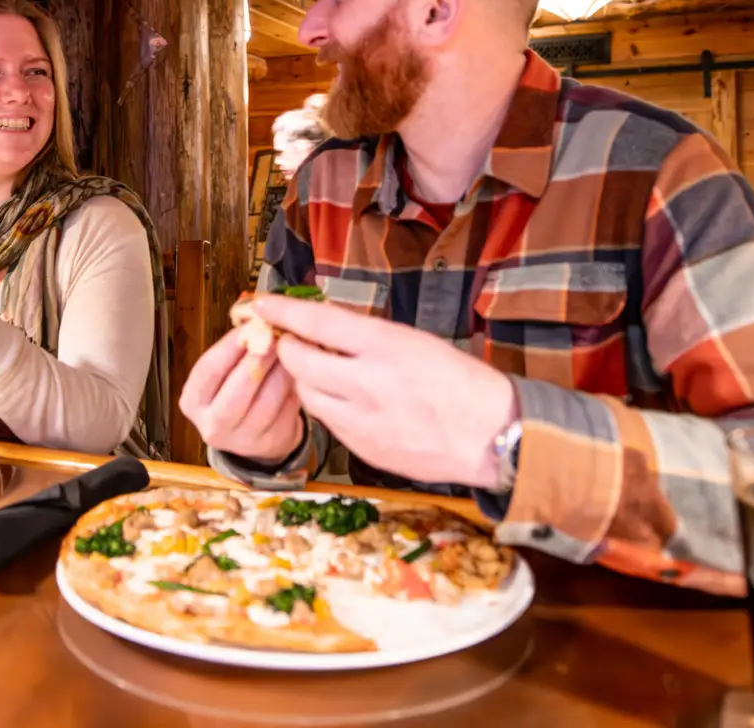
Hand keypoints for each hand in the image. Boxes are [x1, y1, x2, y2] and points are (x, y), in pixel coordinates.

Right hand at [179, 328, 303, 462]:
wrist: (254, 432)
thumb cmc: (236, 390)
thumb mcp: (225, 372)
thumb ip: (235, 350)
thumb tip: (257, 320)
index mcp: (193, 401)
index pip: (209, 370)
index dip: (230, 346)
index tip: (249, 325)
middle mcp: (213, 424)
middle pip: (237, 390)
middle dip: (259, 358)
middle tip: (275, 336)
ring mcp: (243, 439)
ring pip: (268, 400)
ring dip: (282, 370)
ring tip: (292, 350)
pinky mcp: (272, 442)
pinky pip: (288, 409)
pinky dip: (296, 386)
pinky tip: (300, 371)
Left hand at [255, 296, 517, 489]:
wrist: (490, 435)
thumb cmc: (460, 382)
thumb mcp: (415, 342)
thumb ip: (368, 337)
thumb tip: (327, 328)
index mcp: (384, 346)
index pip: (318, 321)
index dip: (284, 311)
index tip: (263, 304)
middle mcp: (366, 382)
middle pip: (298, 361)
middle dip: (288, 348)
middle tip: (293, 342)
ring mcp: (361, 420)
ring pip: (307, 394)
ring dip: (307, 379)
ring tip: (325, 372)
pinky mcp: (361, 448)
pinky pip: (328, 422)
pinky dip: (328, 407)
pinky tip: (348, 402)